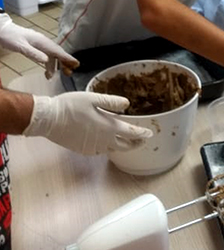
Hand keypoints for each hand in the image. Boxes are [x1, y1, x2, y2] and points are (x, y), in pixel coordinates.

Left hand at [0, 12, 78, 77]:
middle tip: (69, 73)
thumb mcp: (21, 46)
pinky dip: (48, 65)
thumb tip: (46, 60)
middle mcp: (43, 42)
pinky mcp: (36, 47)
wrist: (2, 30)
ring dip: (55, 66)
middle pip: (57, 53)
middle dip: (64, 63)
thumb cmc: (10, 37)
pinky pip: (46, 56)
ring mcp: (40, 45)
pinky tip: (46, 73)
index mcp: (41, 41)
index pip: (57, 51)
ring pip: (52, 56)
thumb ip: (33, 53)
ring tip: (52, 77)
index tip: (76, 64)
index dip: (67, 58)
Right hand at [23, 92, 151, 155]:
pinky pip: (101, 151)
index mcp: (108, 127)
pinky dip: (108, 147)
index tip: (149, 134)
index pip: (131, 133)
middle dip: (136, 143)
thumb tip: (127, 104)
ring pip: (113, 150)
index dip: (142, 134)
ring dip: (122, 146)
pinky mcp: (83, 150)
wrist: (49, 119)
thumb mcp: (93, 98)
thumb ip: (111, 102)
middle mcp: (103, 141)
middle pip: (125, 146)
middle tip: (142, 140)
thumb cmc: (71, 106)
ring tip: (127, 141)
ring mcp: (93, 148)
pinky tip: (107, 141)